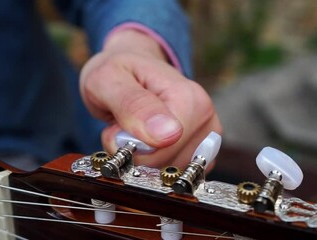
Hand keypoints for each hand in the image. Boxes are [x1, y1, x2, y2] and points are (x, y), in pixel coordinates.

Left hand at [80, 29, 221, 168]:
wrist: (133, 66)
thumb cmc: (120, 71)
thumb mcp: (109, 79)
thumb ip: (134, 105)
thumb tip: (168, 135)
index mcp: (189, 98)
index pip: (163, 148)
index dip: (132, 147)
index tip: (116, 129)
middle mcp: (205, 118)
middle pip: (166, 162)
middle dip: (136, 153)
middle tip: (121, 127)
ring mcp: (207, 137)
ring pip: (169, 171)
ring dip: (144, 159)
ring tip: (135, 131)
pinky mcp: (203, 152)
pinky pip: (175, 172)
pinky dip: (156, 164)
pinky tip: (149, 142)